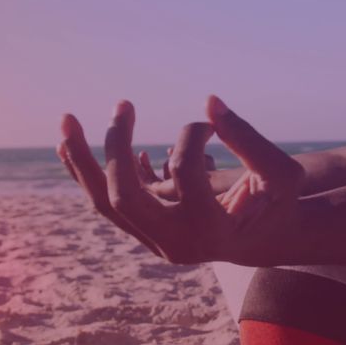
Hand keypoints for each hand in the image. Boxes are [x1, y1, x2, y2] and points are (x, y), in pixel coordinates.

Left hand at [56, 95, 304, 263]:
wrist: (267, 240)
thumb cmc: (277, 202)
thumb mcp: (279, 172)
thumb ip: (248, 139)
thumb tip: (209, 101)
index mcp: (209, 231)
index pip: (182, 172)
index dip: (191, 137)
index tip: (208, 125)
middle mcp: (175, 243)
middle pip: (122, 197)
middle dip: (114, 147)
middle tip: (122, 105)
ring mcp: (155, 241)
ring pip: (106, 203)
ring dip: (82, 163)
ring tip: (66, 123)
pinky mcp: (146, 232)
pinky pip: (109, 204)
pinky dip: (89, 174)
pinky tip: (69, 144)